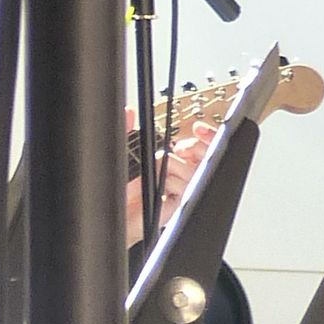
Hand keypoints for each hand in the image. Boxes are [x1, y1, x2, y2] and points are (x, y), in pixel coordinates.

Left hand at [125, 117, 216, 245]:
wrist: (115, 212)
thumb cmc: (122, 187)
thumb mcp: (126, 153)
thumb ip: (128, 130)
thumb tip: (128, 111)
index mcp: (178, 161)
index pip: (204, 144)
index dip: (208, 135)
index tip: (199, 129)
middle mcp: (185, 175)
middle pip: (208, 154)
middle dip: (194, 146)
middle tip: (180, 149)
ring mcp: (186, 190)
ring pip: (191, 168)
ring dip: (171, 167)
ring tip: (159, 176)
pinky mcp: (183, 203)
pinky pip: (183, 185)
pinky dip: (169, 183)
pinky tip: (161, 190)